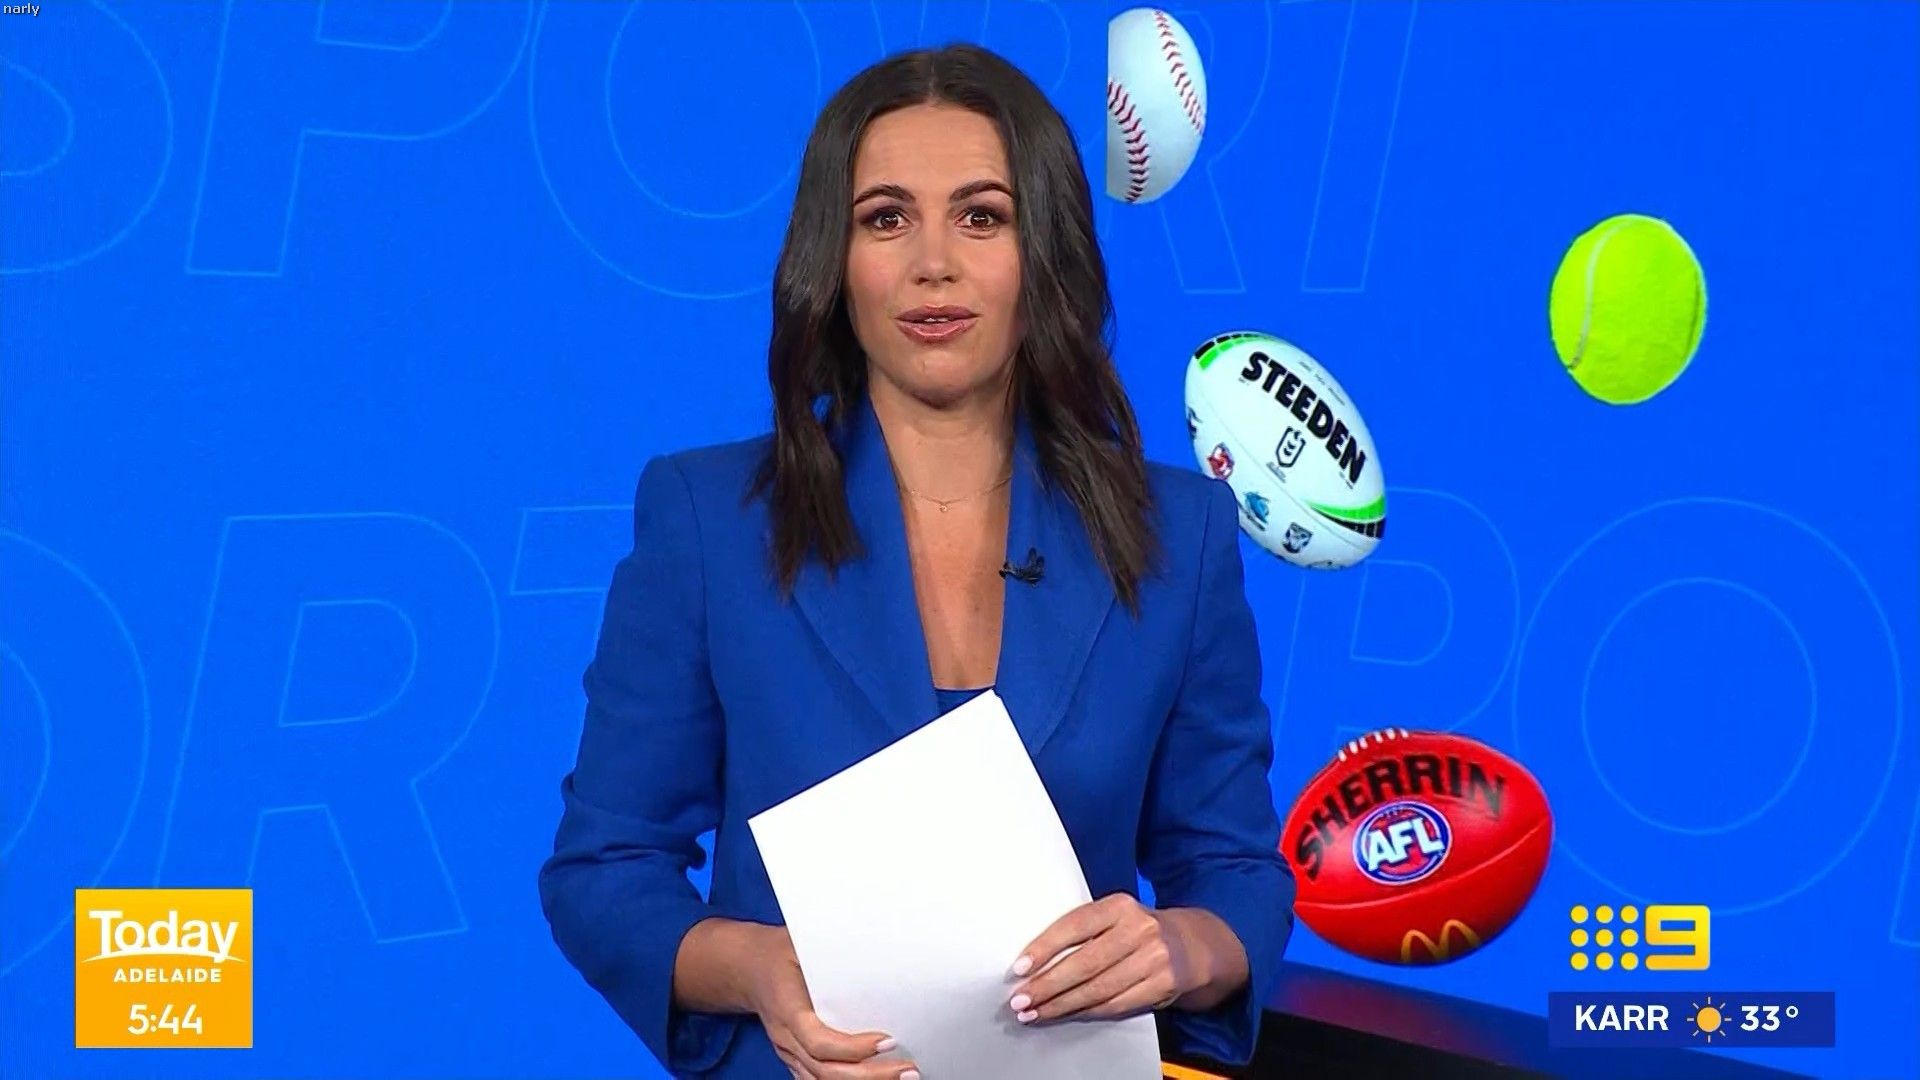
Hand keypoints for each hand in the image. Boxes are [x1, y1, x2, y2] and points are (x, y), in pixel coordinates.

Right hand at [744, 924, 919, 1079]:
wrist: (748, 967)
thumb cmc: (782, 953)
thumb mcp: (802, 944)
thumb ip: (834, 952)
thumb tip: (875, 948)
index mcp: (786, 1008)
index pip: (819, 1042)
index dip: (853, 1048)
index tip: (888, 1040)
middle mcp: (785, 1037)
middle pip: (826, 1071)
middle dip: (870, 1076)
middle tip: (907, 1069)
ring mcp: (788, 1052)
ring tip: (900, 1077)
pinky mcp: (794, 1058)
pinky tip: (875, 1079)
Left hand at [1005, 894, 1202, 1024]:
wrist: (1191, 946)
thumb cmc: (1137, 931)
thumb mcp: (1115, 917)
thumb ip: (1084, 931)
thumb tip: (1034, 961)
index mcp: (1119, 905)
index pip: (1074, 925)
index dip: (1044, 948)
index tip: (1020, 968)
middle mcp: (1139, 929)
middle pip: (1084, 963)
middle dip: (1047, 985)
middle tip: (1021, 1000)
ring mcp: (1154, 958)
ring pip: (1098, 989)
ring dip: (1062, 1005)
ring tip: (1036, 1013)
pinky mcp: (1162, 984)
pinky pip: (1116, 1004)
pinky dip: (1087, 1012)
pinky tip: (1067, 1014)